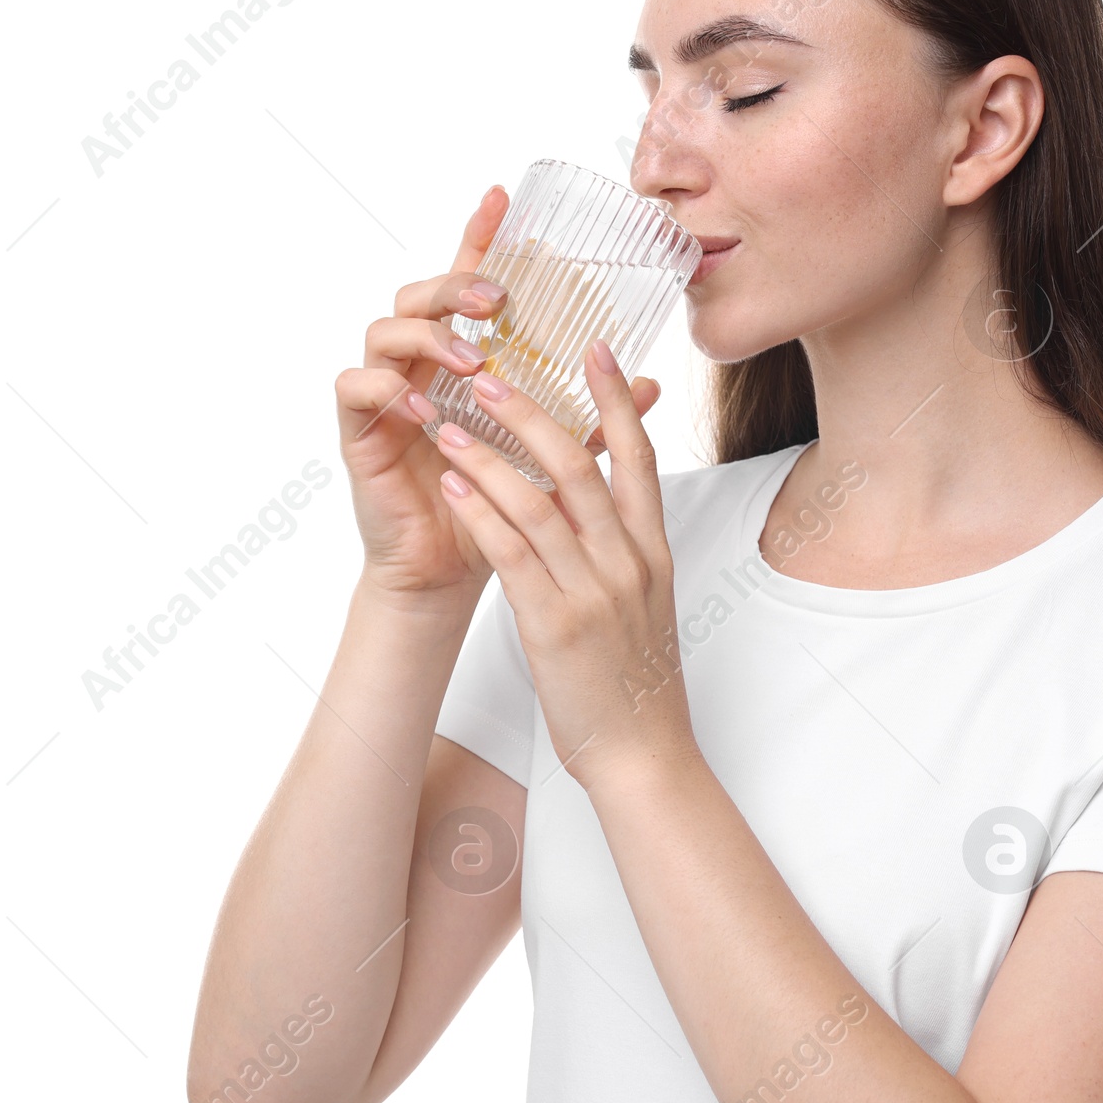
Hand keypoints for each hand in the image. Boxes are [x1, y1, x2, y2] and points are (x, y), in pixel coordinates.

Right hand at [335, 187, 662, 603]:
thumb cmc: (500, 507)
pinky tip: (425, 405)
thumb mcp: (555, 456)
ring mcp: (385, 394)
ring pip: (384, 329)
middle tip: (499, 303)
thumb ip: (594, 414)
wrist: (454, 568)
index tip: (503, 197)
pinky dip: (389, 388)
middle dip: (457, 286)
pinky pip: (356, 388)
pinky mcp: (358, 431)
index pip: (468, 286)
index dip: (480, 238)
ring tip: (472, 361)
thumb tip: (652, 382)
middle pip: (421, 293)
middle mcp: (420, 365)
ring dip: (431, 336)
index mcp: (462, 358)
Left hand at [430, 338, 697, 792]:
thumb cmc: (638, 684)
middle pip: (583, 463)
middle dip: (534, 410)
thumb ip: (626, 552)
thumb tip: (602, 511)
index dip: (617, 398)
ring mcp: (594, 592)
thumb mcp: (646, 606)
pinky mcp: (555, 624)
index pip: (640, 457)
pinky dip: (481, 512)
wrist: (644, 755)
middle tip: (491, 372)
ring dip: (490, 454)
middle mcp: (628, 562)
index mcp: (654, 552)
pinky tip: (452, 486)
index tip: (595, 348)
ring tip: (449, 422)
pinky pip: (513, 553)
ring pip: (540, 501)